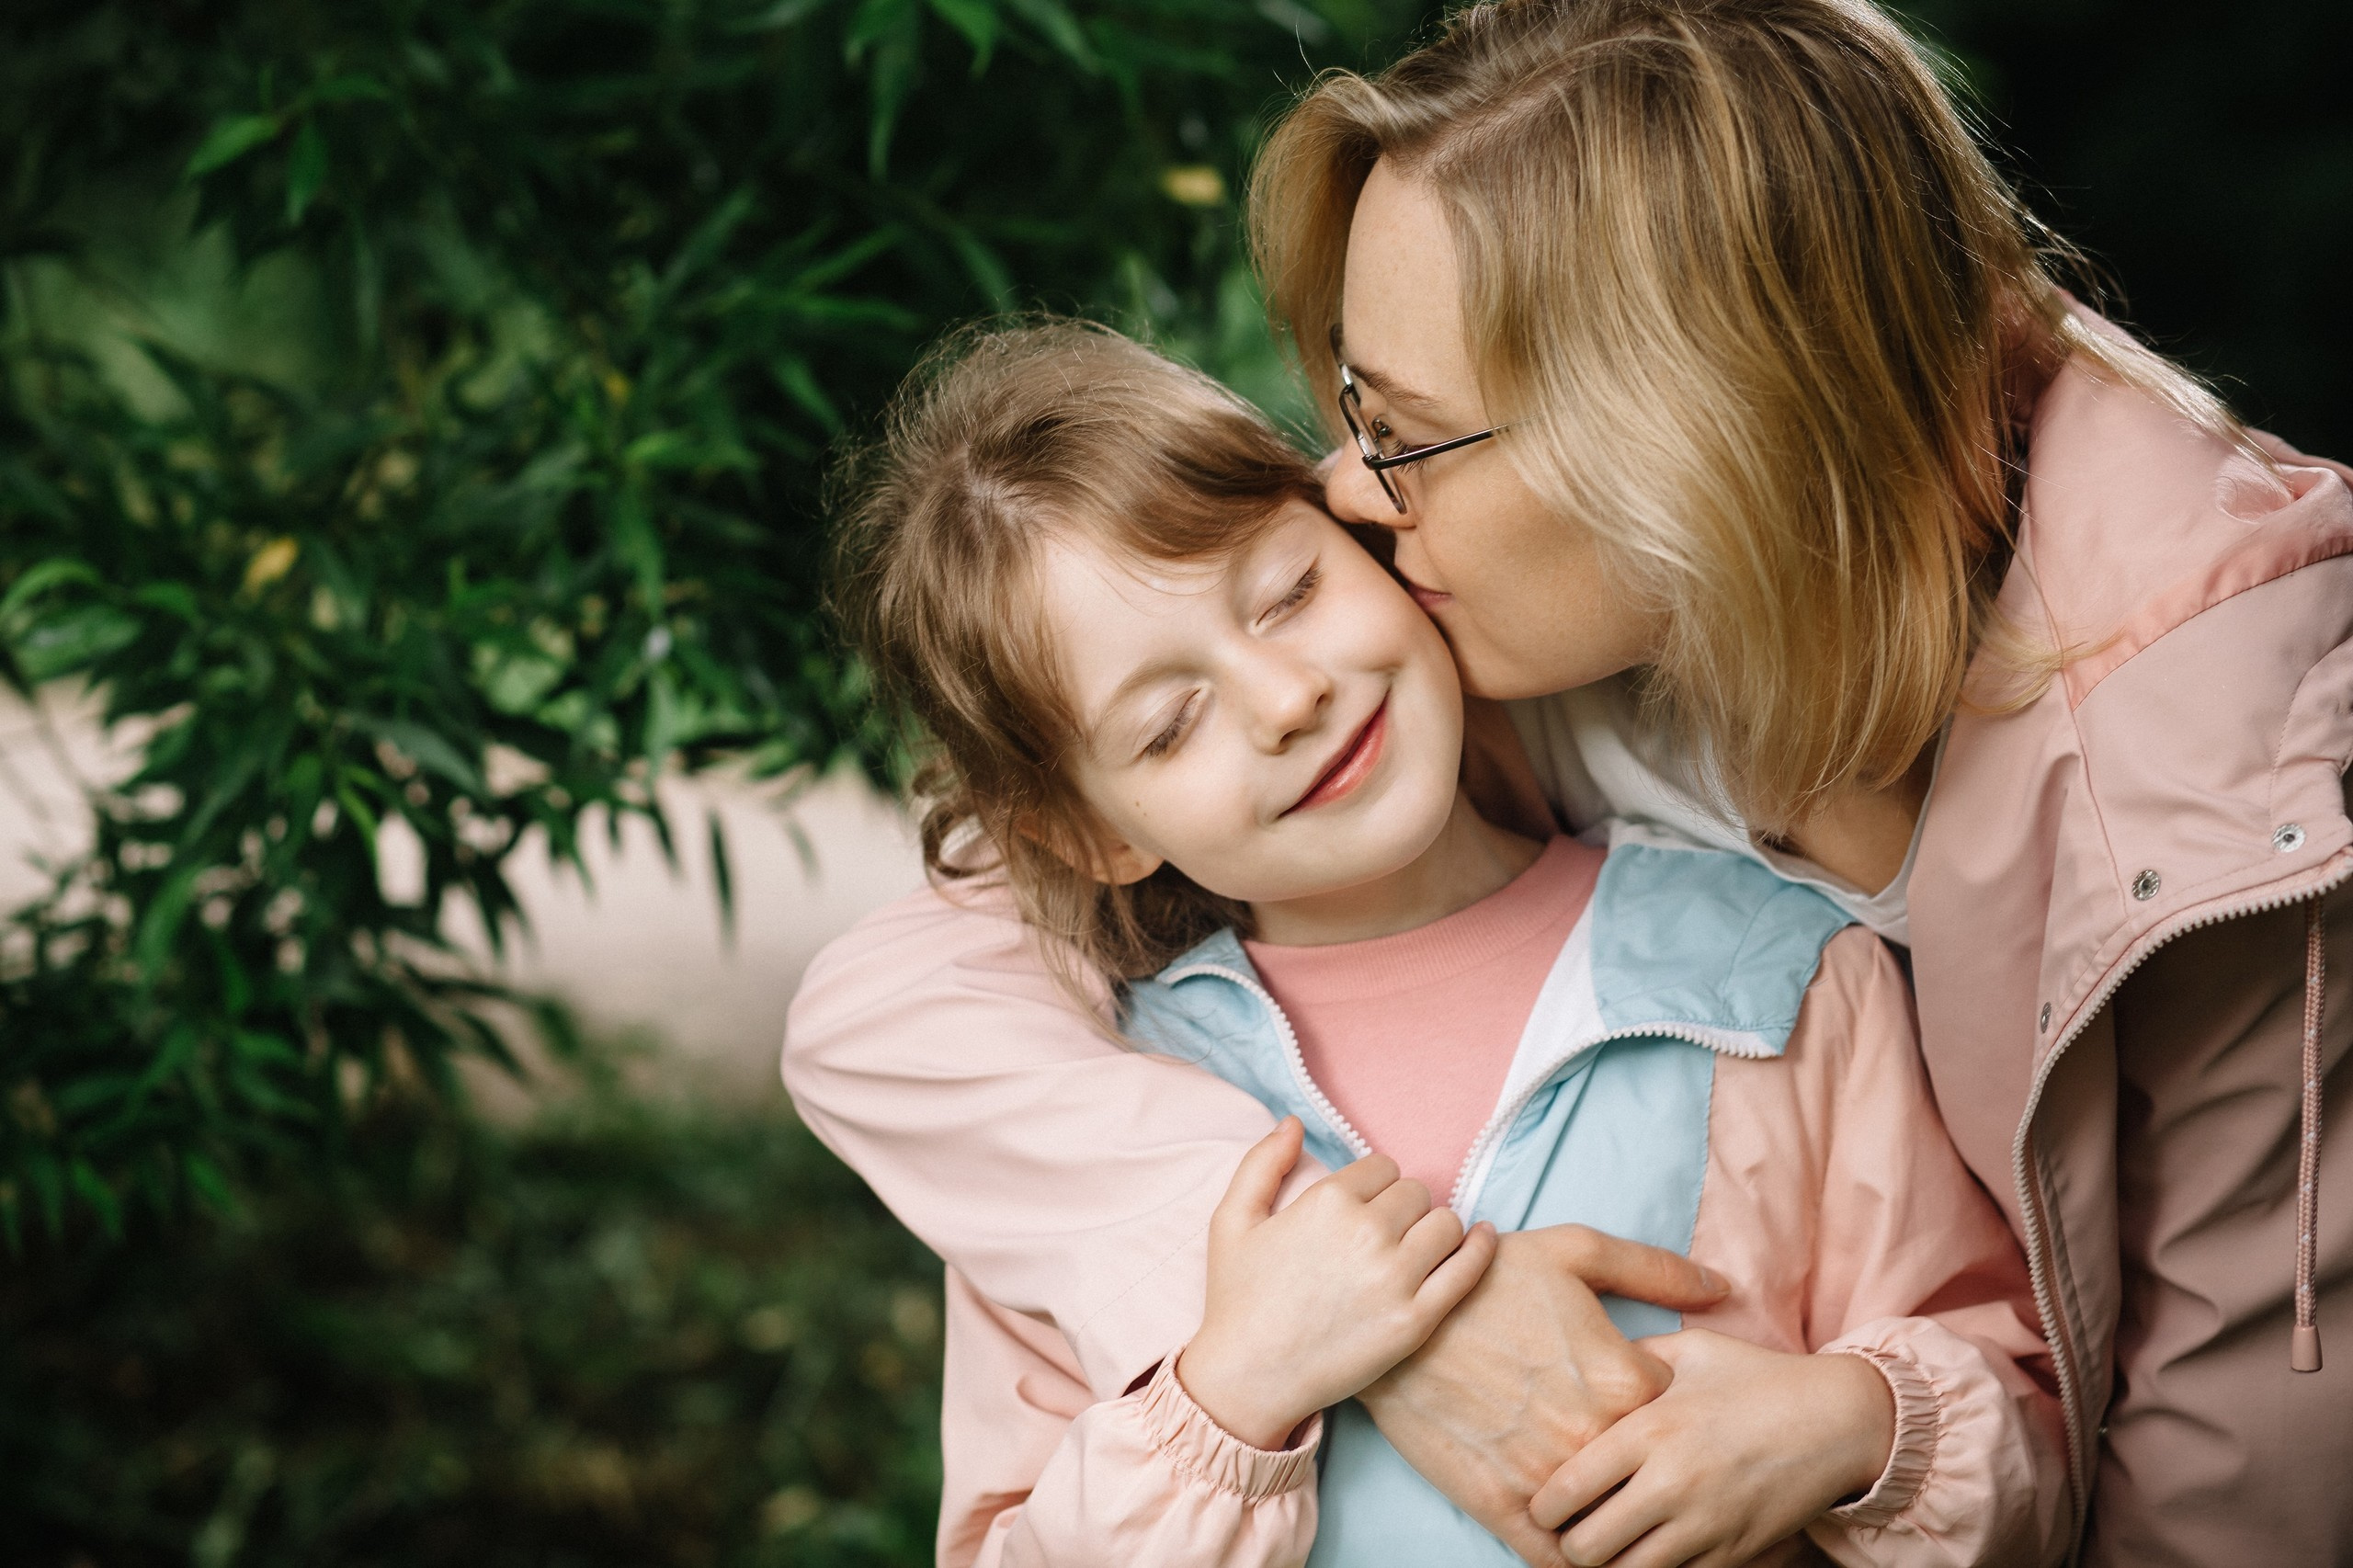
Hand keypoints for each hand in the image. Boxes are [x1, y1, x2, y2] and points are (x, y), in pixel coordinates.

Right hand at [1176, 1118, 1497, 1448]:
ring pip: (1447, 1223)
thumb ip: (1261, 1162)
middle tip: (1386, 1234)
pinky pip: (1468, 1268)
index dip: (1374, 1185)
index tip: (1364, 1208)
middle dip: (1403, 1206)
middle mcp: (1368, 1231)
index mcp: (1328, 1201)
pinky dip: (1481, 1248)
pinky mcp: (1417, 1320)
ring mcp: (1397, 1277)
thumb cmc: (1237, 1299)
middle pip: (1416, 1192)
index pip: (1383, 1166)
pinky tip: (1482, 1238)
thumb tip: (1294, 1123)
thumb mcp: (1231, 1220)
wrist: (1249, 1377)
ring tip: (1418, 1246)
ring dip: (1436, 1228)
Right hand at [1356, 1226, 1730, 1567]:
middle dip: (1651, 1470)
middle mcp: (1595, 1438)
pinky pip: (1558, 1560)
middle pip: (1653, 1478)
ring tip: (1615, 1505)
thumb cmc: (1485, 1278)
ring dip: (1618, 1519)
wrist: (1393, 1320)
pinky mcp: (1502, 1507)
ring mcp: (1549, 1479)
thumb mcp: (1573, 1250)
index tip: (1656, 1405)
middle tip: (1642, 1460)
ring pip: (1612, 1524)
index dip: (1672, 1411)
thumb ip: (1655, 1269)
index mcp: (1625, 1379)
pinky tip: (1577, 1539)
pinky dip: (1575, 1560)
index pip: (1680, 1417)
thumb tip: (1721, 1287)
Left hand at [1529, 1329, 1895, 1567]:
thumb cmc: (1758, 1379)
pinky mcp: (1733, 1554)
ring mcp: (1704, 1526)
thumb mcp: (1689, 1351)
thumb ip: (1631, 1359)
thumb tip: (1584, 1363)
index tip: (1544, 1503)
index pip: (1565, 1491)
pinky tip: (1653, 1547)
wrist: (1839, 1420)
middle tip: (1573, 1529)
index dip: (1542, 1507)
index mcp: (1649, 1430)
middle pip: (1586, 1548)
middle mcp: (1670, 1484)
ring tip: (1610, 1542)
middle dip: (1569, 1544)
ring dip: (1611, 1564)